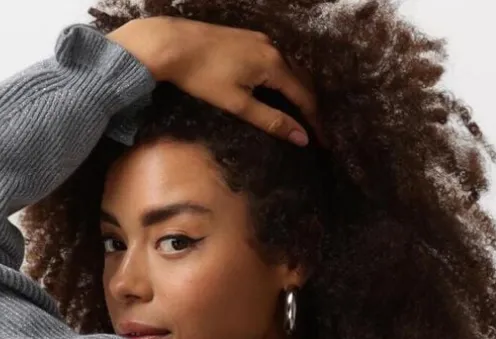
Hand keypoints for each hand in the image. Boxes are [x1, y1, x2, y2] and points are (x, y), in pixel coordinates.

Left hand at [106, 16, 326, 147]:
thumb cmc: (202, 76)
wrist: (173, 44)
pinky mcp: (250, 38)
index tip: (322, 143)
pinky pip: (278, 61)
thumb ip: (271, 121)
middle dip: (311, 107)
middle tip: (316, 132)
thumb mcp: (238, 104)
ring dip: (299, 92)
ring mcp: (262, 40)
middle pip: (302, 81)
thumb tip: (301, 138)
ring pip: (291, 69)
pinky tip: (281, 91)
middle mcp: (274, 48)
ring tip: (302, 115)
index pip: (304, 98)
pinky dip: (286, 79)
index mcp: (274, 65)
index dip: (315, 122)